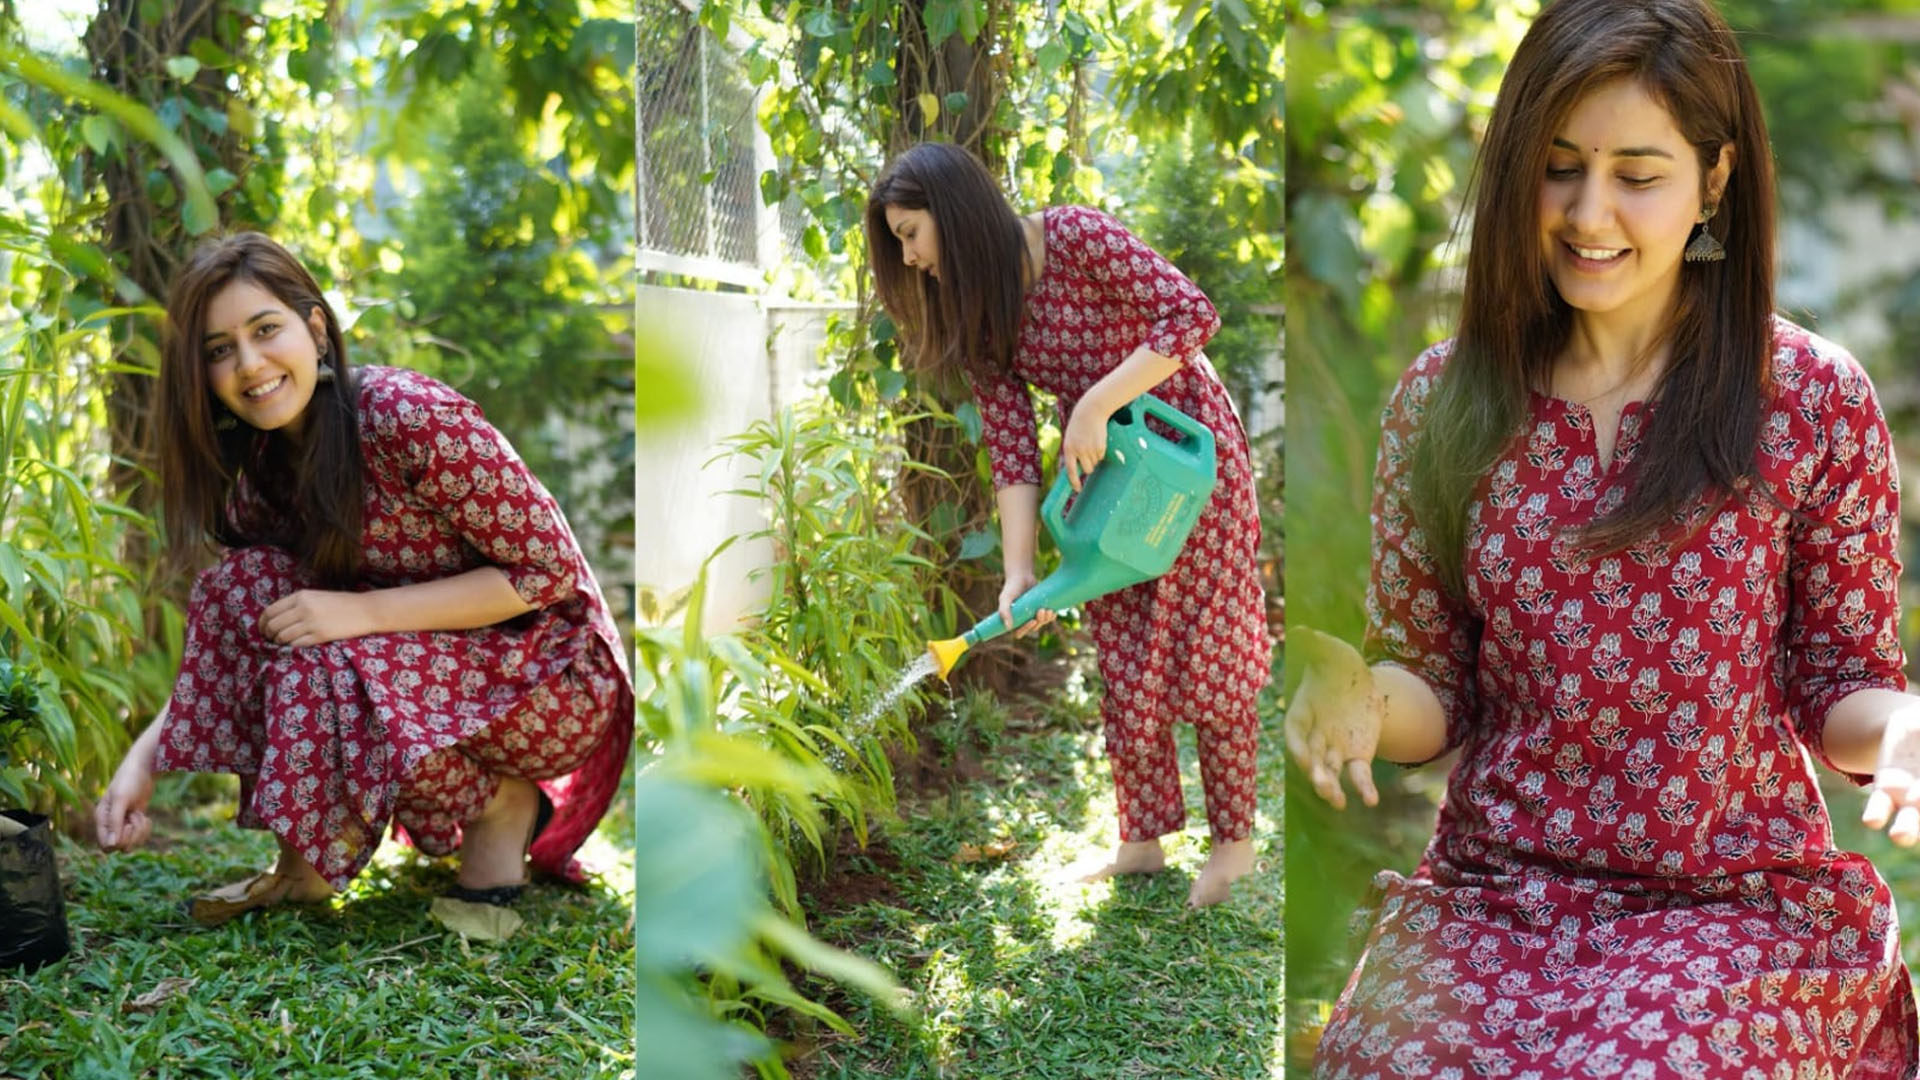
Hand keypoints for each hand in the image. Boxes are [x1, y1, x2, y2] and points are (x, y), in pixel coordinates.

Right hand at [97, 745, 155, 851]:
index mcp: (101, 819)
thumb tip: (111, 845)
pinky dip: (145, 829)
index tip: (127, 825)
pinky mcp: (134, 822)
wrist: (144, 769)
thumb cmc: (129, 780)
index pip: (105, 846)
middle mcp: (110, 824)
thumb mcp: (121, 799)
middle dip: (132, 835)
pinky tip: (146, 817)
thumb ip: (115, 821)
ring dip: (140, 831)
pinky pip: (139, 836)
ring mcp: (123, 824)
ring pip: (131, 843)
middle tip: (135, 817)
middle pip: (120, 847)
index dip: (119, 842)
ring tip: (140, 814)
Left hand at [260, 589, 374, 647]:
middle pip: (273, 625)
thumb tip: (276, 618)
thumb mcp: (316, 597)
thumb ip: (297, 604)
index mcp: (301, 596)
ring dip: (279, 643)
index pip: (270, 611)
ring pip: (283, 637)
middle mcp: (303, 608)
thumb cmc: (341, 604)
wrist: (366, 610)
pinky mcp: (320, 635)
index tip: (262, 630)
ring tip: (282, 644)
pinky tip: (295, 646)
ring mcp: (311, 622)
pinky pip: (296, 644)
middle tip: (271, 639)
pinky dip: (292, 647)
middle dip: (268, 635)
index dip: (262, 623)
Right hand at [999, 568, 1053, 637]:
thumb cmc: (1012, 587)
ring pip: (1041, 623)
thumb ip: (1004, 611)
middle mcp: (1023, 619)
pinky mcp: (1040, 608)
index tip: (1032, 621)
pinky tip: (1052, 611)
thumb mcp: (1005, 598)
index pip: (1020, 632)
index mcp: (1014, 619)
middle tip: (1041, 610)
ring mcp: (1032, 614)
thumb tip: (1008, 627)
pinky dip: (1051, 617)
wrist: (1022, 575)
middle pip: (1033, 628)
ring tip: (1048, 610)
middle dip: (1039, 622)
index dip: (1027, 629)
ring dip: (1046, 619)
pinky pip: (1048, 618)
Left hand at [1061, 405, 1109, 492]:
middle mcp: (1078, 451)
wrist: (1090, 411)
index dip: (1074, 482)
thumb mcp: (1071, 438)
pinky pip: (1101, 456)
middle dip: (1089, 465)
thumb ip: (1072, 452)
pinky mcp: (1100, 447)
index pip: (1071, 470)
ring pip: (1095, 462)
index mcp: (1068, 449)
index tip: (1078, 489)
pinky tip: (1097, 440)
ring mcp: (1090, 449)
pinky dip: (1100, 451)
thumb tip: (1078, 468)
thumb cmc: (1079, 425)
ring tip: (1092, 442)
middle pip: (1087, 469)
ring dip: (1095, 457)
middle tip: (1089, 453)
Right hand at [1284, 627, 1384, 809]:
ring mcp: (1335, 749)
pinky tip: (1370, 800)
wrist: (1356, 681)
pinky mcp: (1357, 756)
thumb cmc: (1337, 663)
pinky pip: (1358, 775)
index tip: (1304, 761)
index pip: (1295, 735)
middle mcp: (1314, 736)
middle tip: (1322, 786)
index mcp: (1301, 713)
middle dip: (1316, 773)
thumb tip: (1301, 630)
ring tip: (1337, 802)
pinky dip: (1362, 788)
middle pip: (1311, 759)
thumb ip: (1315, 643)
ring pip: (1330, 772)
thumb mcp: (1330, 650)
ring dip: (1332, 787)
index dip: (1298, 749)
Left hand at [1862, 700, 1919, 844]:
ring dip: (1906, 831)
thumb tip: (1917, 722)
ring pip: (1910, 823)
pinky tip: (1872, 820)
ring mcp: (1913, 800)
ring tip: (1900, 835)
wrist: (1914, 727)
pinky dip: (1876, 816)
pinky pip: (1880, 808)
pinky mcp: (1886, 791)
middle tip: (1916, 810)